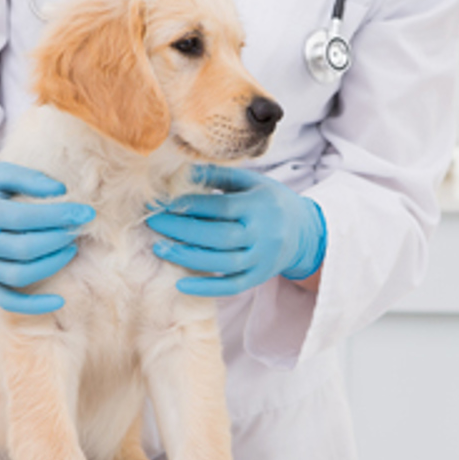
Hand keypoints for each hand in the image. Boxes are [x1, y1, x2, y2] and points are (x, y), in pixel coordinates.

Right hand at [0, 162, 94, 314]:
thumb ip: (29, 179)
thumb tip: (62, 191)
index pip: (25, 217)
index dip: (60, 215)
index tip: (87, 213)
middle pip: (25, 248)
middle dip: (58, 239)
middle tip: (78, 230)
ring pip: (19, 275)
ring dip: (52, 265)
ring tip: (70, 249)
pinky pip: (8, 301)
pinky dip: (34, 306)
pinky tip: (59, 301)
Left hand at [146, 164, 325, 296]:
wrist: (305, 232)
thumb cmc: (269, 201)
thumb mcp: (250, 182)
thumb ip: (218, 177)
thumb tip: (181, 170)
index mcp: (260, 206)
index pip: (221, 207)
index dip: (191, 205)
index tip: (162, 202)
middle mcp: (262, 234)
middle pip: (219, 235)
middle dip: (182, 230)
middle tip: (153, 223)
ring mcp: (261, 259)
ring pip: (223, 263)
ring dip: (188, 257)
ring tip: (160, 248)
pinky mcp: (257, 278)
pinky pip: (231, 286)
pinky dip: (206, 288)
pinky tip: (181, 283)